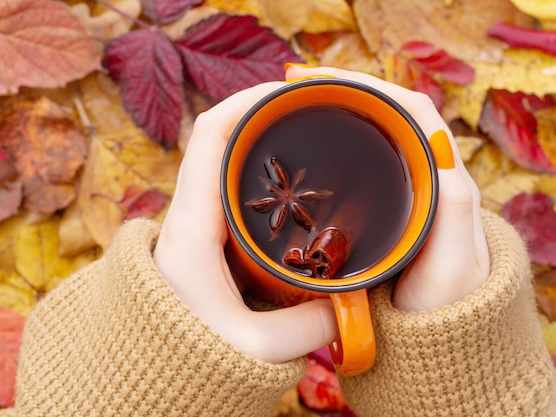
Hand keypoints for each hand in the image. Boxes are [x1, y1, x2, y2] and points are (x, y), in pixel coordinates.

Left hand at [153, 82, 338, 363]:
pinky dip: (258, 166)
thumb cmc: (188, 352)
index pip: (210, 135)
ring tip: (305, 128)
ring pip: (224, 156)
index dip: (246, 101)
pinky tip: (290, 174)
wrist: (152, 362)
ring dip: (259, 136)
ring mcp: (196, 218)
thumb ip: (310, 327)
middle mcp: (189, 210)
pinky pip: (229, 181)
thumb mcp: (255, 347)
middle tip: (311, 107)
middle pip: (219, 135)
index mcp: (192, 222)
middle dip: (263, 112)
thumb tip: (354, 304)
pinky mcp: (206, 231)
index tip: (288, 90)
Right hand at [284, 66, 489, 311]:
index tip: (319, 81)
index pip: (411, 108)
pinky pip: (356, 161)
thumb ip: (453, 208)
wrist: (436, 334)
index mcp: (443, 175)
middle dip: (341, 92)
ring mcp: (398, 188)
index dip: (368, 85)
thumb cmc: (446, 298)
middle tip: (292, 90)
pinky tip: (303, 148)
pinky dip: (329, 145)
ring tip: (292, 107)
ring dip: (333, 114)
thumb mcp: (453, 258)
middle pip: (384, 113)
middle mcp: (421, 173)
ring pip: (368, 134)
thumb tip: (437, 150)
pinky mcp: (379, 206)